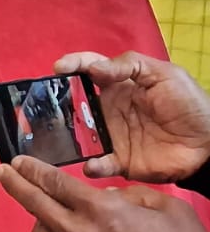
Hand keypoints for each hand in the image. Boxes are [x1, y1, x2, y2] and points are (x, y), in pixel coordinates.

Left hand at [0, 155, 209, 231]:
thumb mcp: (167, 209)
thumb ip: (130, 195)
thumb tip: (107, 197)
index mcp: (99, 210)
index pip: (53, 183)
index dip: (31, 170)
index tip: (16, 163)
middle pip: (34, 204)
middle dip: (15, 184)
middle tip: (2, 173)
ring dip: (42, 222)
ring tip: (48, 216)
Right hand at [54, 52, 209, 182]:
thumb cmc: (189, 104)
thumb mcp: (165, 74)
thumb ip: (130, 65)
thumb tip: (92, 67)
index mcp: (118, 86)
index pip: (88, 71)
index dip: (72, 66)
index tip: (58, 69)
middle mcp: (108, 110)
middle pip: (74, 104)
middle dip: (55, 104)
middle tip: (42, 106)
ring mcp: (111, 136)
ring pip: (78, 135)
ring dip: (65, 137)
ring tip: (54, 138)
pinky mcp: (119, 161)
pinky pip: (98, 165)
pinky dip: (92, 166)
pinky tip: (93, 164)